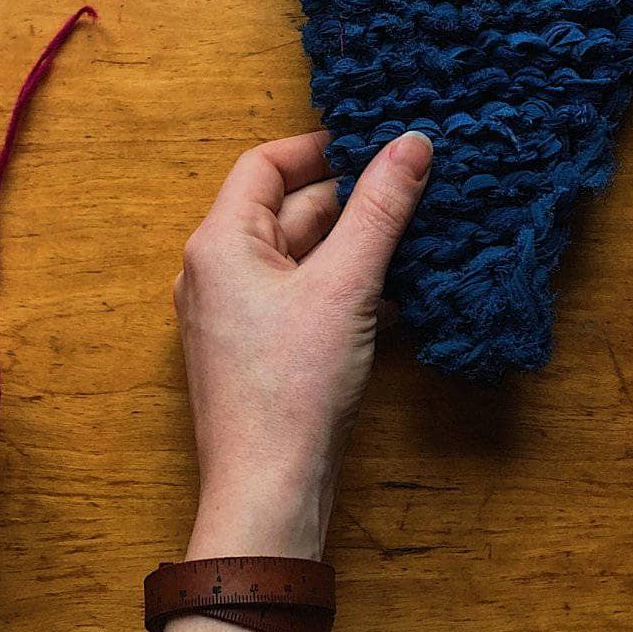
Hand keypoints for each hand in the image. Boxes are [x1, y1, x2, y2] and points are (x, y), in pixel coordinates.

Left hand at [173, 129, 432, 559]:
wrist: (268, 488)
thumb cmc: (293, 385)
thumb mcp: (346, 285)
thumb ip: (381, 209)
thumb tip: (413, 143)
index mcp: (220, 242)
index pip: (265, 164)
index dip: (321, 148)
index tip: (376, 145)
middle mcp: (216, 271)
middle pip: (287, 211)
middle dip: (351, 203)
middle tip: (414, 192)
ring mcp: (233, 313)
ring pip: (300, 258)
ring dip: (354, 249)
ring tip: (416, 242)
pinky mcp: (256, 349)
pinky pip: (301, 299)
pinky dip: (343, 290)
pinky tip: (395, 300)